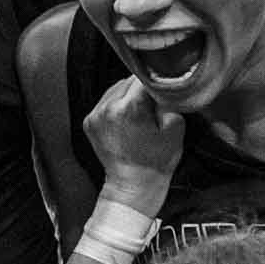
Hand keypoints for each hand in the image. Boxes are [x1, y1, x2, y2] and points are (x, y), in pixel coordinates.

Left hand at [84, 77, 183, 209]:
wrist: (133, 185)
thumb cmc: (156, 161)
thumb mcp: (175, 127)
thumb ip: (170, 99)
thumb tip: (163, 83)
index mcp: (128, 107)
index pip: (144, 78)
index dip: (157, 82)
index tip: (164, 89)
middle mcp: (107, 108)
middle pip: (128, 81)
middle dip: (142, 89)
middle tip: (153, 105)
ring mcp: (95, 115)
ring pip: (116, 89)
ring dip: (129, 95)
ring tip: (140, 113)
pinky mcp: (89, 121)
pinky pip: (106, 101)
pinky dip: (117, 105)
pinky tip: (128, 119)